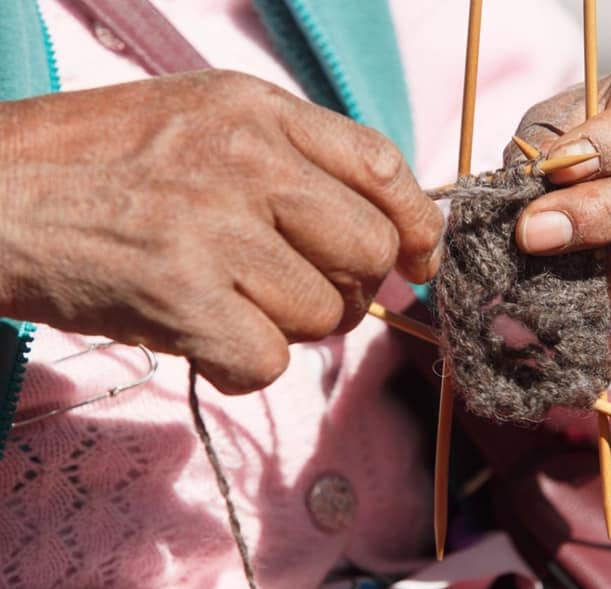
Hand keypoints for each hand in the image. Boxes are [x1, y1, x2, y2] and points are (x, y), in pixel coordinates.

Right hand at [0, 70, 442, 392]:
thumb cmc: (101, 165)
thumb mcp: (203, 122)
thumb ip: (295, 162)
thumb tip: (384, 233)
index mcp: (257, 110)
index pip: (384, 167)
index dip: (418, 225)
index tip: (417, 261)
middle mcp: (245, 161)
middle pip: (369, 252)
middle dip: (350, 289)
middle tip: (301, 293)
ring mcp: (215, 229)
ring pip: (324, 314)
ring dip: (289, 327)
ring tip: (229, 304)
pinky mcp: (181, 297)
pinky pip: (268, 361)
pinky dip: (242, 364)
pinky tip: (201, 336)